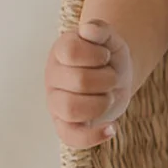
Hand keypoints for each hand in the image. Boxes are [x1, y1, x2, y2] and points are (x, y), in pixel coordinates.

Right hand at [45, 20, 133, 147]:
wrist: (114, 76)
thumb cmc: (109, 56)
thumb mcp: (110, 39)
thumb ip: (101, 30)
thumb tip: (89, 29)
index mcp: (60, 52)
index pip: (70, 51)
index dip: (97, 54)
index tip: (105, 56)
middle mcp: (53, 78)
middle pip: (79, 81)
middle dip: (107, 79)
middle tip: (112, 77)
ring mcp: (56, 103)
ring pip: (70, 109)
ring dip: (101, 103)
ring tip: (109, 97)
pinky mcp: (66, 125)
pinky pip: (71, 137)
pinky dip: (94, 136)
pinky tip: (112, 128)